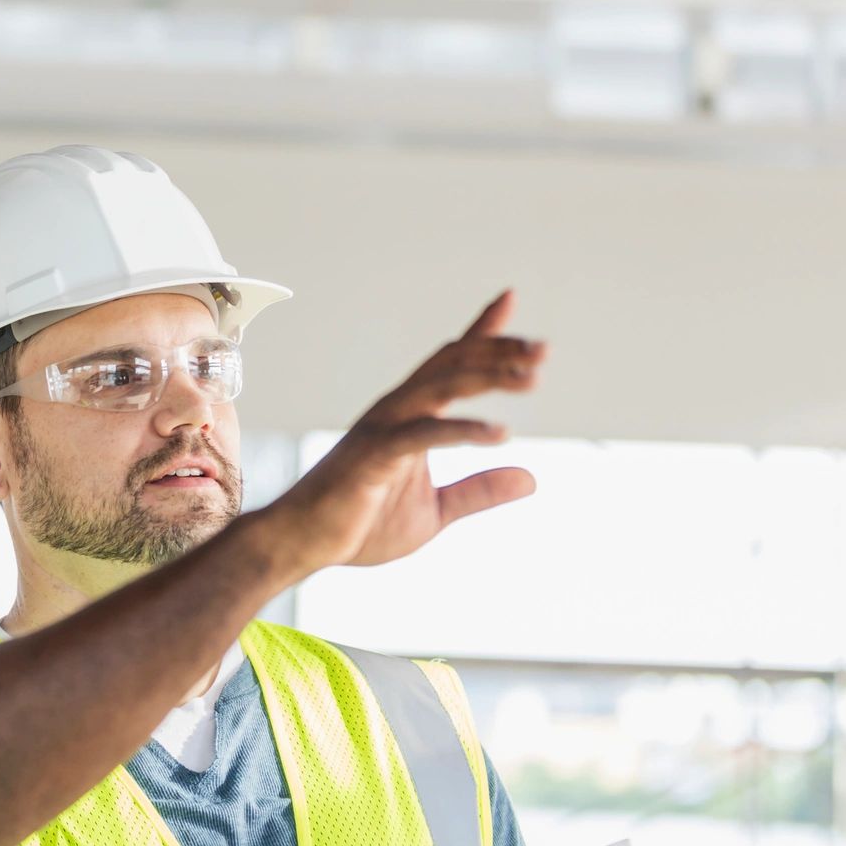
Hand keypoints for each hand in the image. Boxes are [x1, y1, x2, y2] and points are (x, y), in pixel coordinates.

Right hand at [262, 290, 543, 573]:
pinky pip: (423, 434)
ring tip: (532, 378)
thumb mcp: (436, 511)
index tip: (510, 300)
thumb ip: (480, 491)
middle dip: (498, 351)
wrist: (302, 544)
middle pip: (452, 364)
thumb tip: (533, 478)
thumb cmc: (359, 526)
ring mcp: (383, 429)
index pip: (450, 364)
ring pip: (441, 386)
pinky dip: (462, 430)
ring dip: (488, 377)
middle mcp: (396, 411)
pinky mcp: (374, 455)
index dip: (482, 333)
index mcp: (409, 416)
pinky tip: (500, 434)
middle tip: (543, 349)